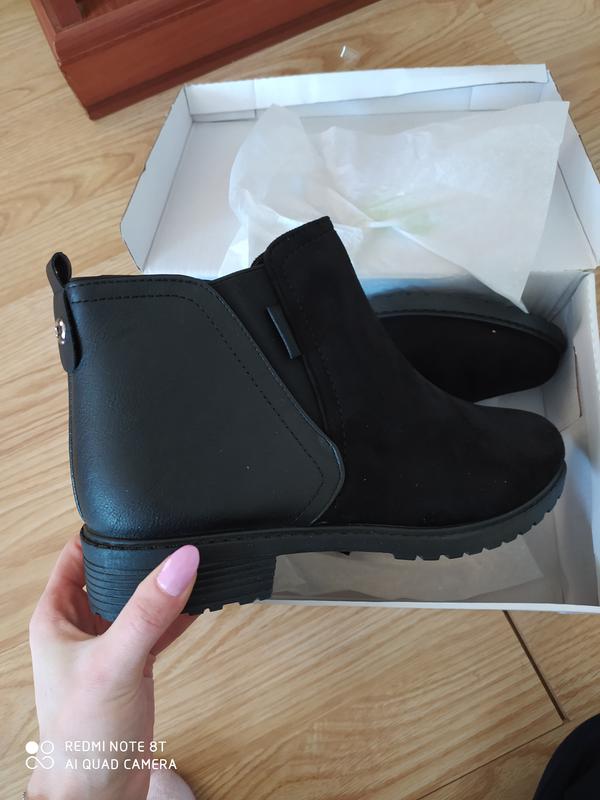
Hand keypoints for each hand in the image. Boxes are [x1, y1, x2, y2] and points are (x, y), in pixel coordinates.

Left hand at [27, 534, 198, 799]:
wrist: (98, 793)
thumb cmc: (81, 735)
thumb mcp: (115, 661)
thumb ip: (148, 610)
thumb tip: (180, 560)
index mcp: (57, 617)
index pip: (76, 556)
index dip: (103, 532)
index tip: (137, 512)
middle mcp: (81, 626)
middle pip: (113, 574)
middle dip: (142, 556)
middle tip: (173, 534)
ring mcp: (109, 645)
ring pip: (139, 600)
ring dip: (163, 586)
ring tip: (194, 564)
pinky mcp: (133, 664)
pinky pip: (158, 627)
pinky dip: (178, 614)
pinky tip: (199, 601)